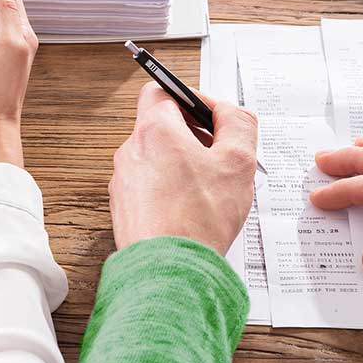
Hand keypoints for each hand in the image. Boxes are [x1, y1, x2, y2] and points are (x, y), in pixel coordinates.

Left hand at [109, 83, 258, 254]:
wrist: (169, 271)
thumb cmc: (199, 220)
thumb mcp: (238, 162)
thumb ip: (238, 125)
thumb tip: (230, 112)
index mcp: (153, 131)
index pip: (163, 91)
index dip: (191, 98)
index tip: (213, 117)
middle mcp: (130, 152)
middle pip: (161, 126)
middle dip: (192, 135)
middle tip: (219, 155)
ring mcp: (123, 182)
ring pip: (156, 159)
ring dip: (183, 165)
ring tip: (210, 189)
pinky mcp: (123, 209)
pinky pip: (149, 187)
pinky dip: (170, 190)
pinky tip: (193, 211)